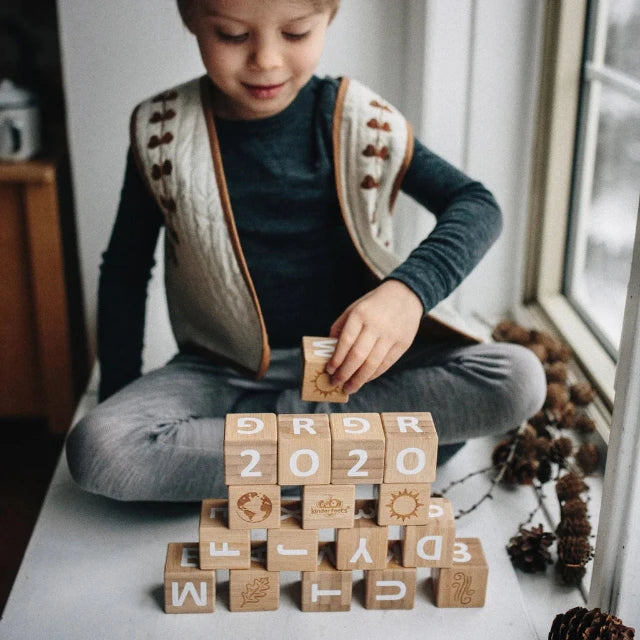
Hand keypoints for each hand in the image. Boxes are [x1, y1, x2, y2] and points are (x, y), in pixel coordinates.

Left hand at [326, 279, 423, 393]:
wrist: (406, 295)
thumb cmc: (374, 304)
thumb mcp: (354, 307)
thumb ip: (340, 327)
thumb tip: (330, 351)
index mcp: (360, 314)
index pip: (346, 341)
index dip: (336, 359)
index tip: (329, 370)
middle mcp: (376, 325)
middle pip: (358, 356)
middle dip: (345, 373)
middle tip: (335, 383)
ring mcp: (391, 335)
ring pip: (372, 364)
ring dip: (358, 380)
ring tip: (349, 388)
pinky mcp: (402, 344)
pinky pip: (386, 364)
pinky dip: (373, 375)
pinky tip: (364, 380)